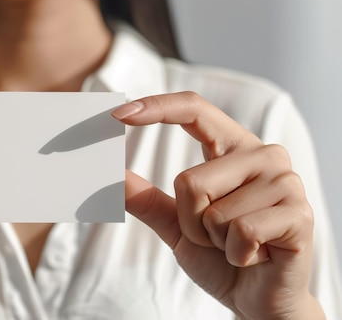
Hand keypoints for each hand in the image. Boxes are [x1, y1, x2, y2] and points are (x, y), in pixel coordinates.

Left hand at [112, 91, 324, 319]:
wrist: (255, 299)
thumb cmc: (218, 255)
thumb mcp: (176, 223)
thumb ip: (144, 196)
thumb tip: (108, 171)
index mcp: (232, 149)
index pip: (194, 110)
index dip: (156, 107)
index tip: (117, 114)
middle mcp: (263, 155)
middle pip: (189, 180)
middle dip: (189, 222)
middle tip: (215, 236)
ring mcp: (285, 182)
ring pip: (212, 210)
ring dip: (213, 241)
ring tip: (237, 245)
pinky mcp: (299, 214)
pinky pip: (240, 231)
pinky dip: (236, 254)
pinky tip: (255, 256)